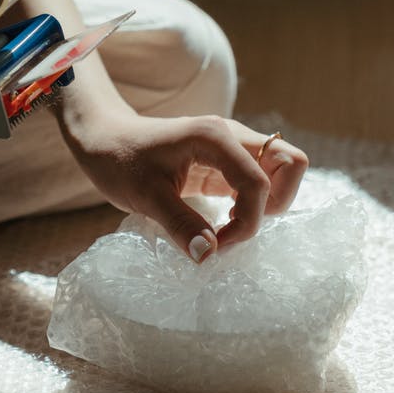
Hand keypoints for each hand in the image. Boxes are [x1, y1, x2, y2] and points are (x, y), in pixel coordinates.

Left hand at [62, 112, 308, 262]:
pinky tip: (224, 222)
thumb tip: (208, 256)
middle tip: (237, 228)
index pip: (259, 183)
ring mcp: (232, 148)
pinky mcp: (226, 163)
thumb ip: (180, 224)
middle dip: (276, 203)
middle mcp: (232, 137)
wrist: (103, 139)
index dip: (247, 222)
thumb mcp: (144, 196)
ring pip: (280, 171)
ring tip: (230, 227)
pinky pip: (259, 181)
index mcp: (215, 138)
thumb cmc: (118, 160)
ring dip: (267, 205)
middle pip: (290, 163)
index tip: (216, 246)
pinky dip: (253, 205)